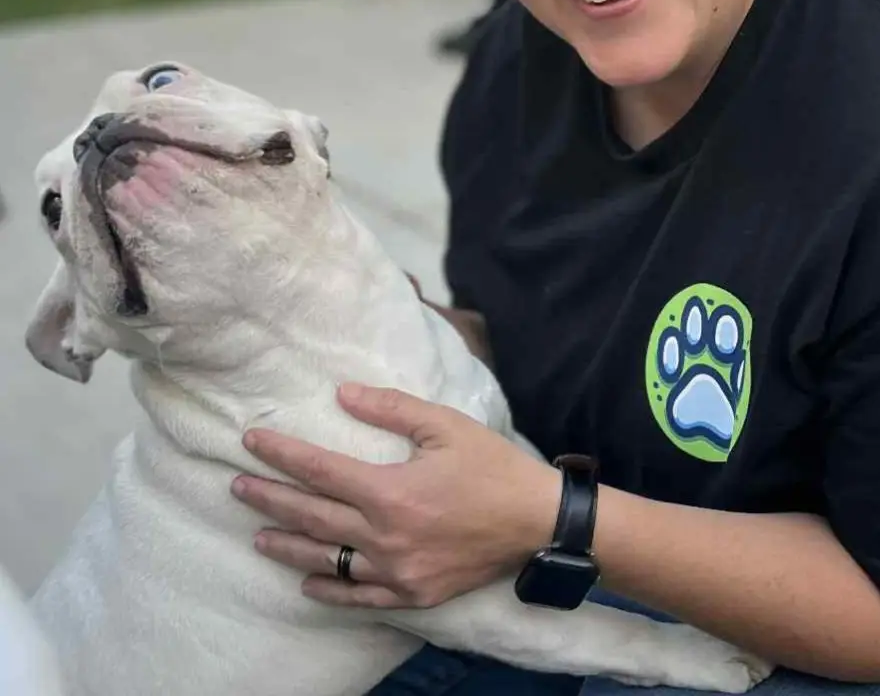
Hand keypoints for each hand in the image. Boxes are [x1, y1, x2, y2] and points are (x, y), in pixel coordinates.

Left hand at [231, 384, 559, 609]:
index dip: (281, 454)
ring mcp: (395, 571)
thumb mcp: (445, 424)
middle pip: (311, 516)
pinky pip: (357, 596)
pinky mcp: (412, 594)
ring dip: (286, 544)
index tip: (251, 440)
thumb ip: (391, 408)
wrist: (534, 521)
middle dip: (269, 498)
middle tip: (236, 485)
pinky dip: (327, 588)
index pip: (319, 471)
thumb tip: (342, 393)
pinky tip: (305, 580)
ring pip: (326, 559)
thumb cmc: (491, 466)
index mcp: (389, 491)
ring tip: (256, 533)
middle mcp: (384, 536)